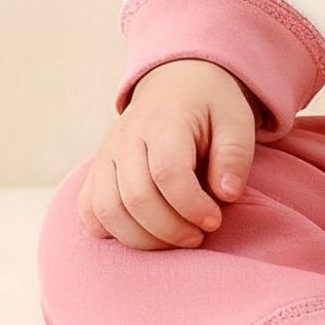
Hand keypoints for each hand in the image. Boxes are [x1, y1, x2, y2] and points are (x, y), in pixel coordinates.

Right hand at [77, 58, 259, 250]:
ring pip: (108, 210)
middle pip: (137, 198)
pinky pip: (89, 210)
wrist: (177, 84)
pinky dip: (112, 232)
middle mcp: (127, 138)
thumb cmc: (211, 108)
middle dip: (171, 229)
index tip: (215, 220)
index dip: (191, 206)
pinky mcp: (95, 171)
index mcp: (165, 121)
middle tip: (198, 236)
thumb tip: (227, 195)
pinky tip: (145, 233)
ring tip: (175, 239)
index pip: (168, 173)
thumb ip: (234, 156)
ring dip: (143, 238)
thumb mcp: (236, 120)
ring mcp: (106, 155)